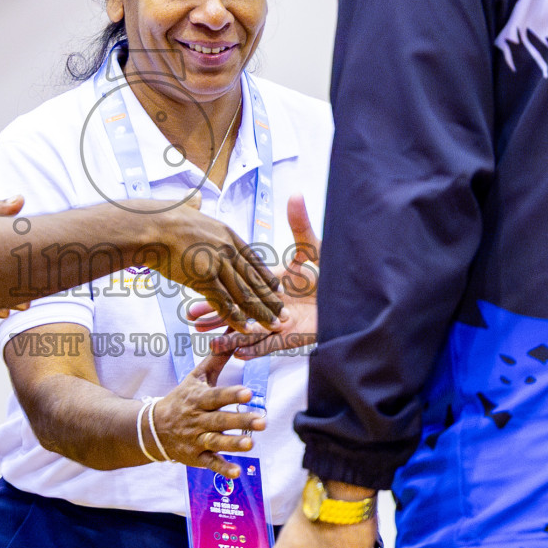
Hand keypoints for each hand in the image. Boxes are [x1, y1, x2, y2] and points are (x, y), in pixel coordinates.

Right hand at [144, 195, 283, 334]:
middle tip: (284, 313)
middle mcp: (227, 248)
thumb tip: (194, 197)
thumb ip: (193, 205)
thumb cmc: (160, 217)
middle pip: (254, 278)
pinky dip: (236, 318)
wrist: (148, 226)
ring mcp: (217, 263)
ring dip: (260, 313)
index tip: (278, 288)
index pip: (252, 259)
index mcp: (226, 233)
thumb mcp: (185, 207)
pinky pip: (224, 303)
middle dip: (271, 298)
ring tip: (274, 326)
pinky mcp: (205, 278)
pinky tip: (246, 329)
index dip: (265, 276)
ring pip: (244, 294)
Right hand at [146, 350, 263, 477]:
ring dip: (233, 445)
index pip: (216, 396)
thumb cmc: (182, 398)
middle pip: (220, 420)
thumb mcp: (197, 376)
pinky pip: (210, 463)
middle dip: (240, 422)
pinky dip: (222, 469)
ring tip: (251, 445)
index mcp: (199, 398)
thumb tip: (235, 330)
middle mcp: (198, 419)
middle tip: (262, 422)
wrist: (153, 427)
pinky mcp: (196, 456)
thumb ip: (218, 357)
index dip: (232, 395)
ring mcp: (196, 439)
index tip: (249, 393)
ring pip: (216, 442)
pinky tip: (237, 472)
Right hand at [191, 194, 318, 357]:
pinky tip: (238, 352)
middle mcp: (273, 303)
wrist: (355, 294)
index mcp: (272, 282)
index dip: (219, 286)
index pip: (240, 284)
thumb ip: (300, 224)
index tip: (198, 284)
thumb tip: (294, 194)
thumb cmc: (332, 271)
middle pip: (238, 310)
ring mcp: (281, 322)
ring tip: (211, 341)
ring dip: (231, 336)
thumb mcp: (312, 247)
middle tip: (193, 318)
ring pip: (251, 331)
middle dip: (216, 314)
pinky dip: (256, 350)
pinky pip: (272, 346)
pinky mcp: (294, 338)